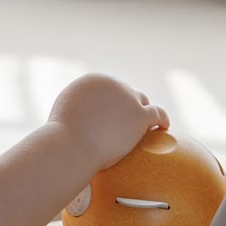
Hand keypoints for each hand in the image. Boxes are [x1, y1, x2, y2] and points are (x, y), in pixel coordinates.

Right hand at [47, 73, 168, 170]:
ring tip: (147, 124)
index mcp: (92, 80)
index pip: (108, 88)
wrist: (71, 145)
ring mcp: (128, 98)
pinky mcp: (140, 115)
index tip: (113, 114)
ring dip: (143, 110)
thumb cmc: (62, 139)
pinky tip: (164, 127)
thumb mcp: (61, 117)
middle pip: (125, 92)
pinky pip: (158, 113)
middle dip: (126, 105)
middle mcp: (112, 84)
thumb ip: (73, 113)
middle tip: (127, 123)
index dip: (111, 101)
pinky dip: (163, 118)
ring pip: (142, 101)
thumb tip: (76, 120)